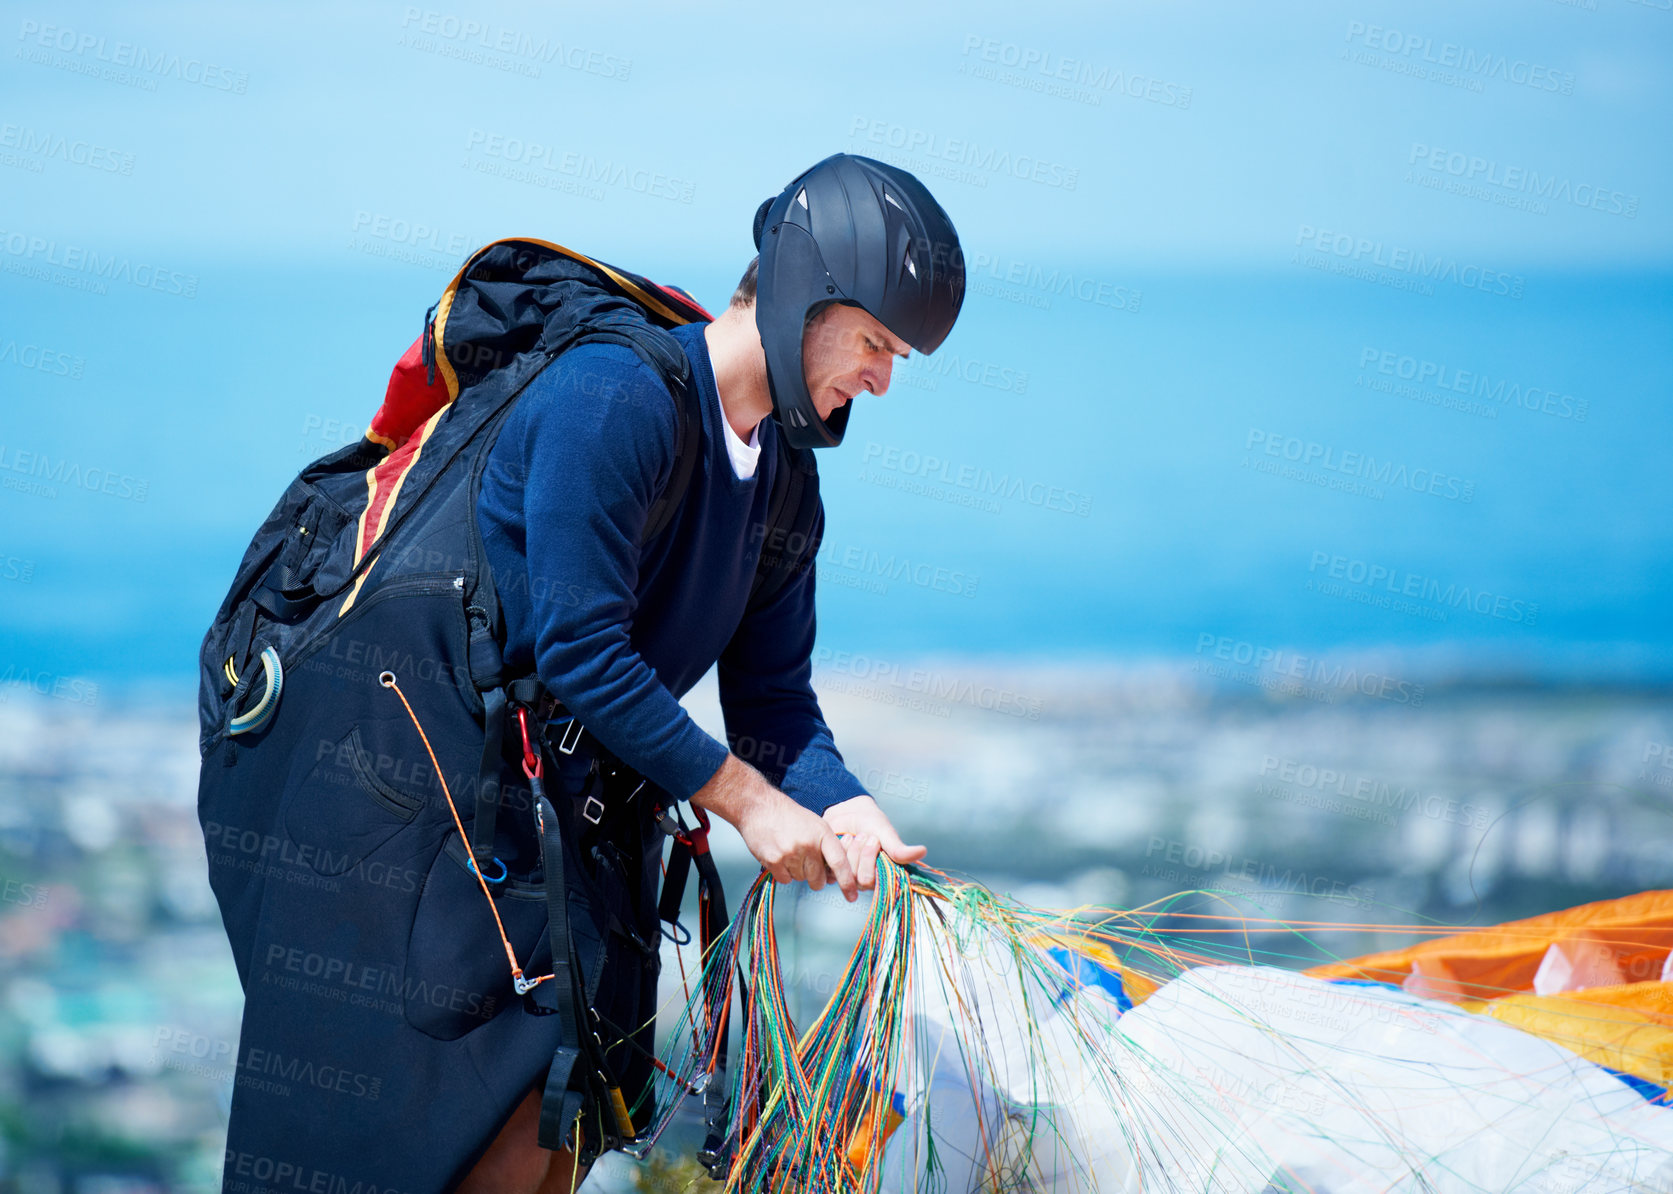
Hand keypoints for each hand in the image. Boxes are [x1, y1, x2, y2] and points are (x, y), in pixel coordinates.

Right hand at [692, 755, 857, 900]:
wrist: (759, 807)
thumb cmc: (789, 817)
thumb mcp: (815, 824)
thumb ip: (825, 847)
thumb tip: (833, 875)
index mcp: (822, 833)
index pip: (839, 862)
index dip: (847, 881)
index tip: (852, 896)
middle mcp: (808, 844)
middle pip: (818, 879)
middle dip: (814, 878)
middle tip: (806, 863)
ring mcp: (790, 853)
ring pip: (800, 879)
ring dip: (796, 871)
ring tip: (788, 850)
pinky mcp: (773, 860)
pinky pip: (785, 880)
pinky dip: (782, 873)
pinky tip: (778, 855)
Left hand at [821, 795, 926, 890]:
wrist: (848, 811)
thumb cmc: (871, 822)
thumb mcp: (886, 833)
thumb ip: (899, 848)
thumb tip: (923, 851)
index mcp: (883, 874)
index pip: (876, 881)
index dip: (872, 860)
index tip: (874, 839)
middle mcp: (867, 878)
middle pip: (861, 879)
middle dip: (862, 853)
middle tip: (863, 836)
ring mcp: (849, 874)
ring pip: (847, 873)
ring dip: (850, 849)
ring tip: (854, 836)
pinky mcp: (833, 869)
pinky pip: (832, 867)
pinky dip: (838, 849)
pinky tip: (842, 838)